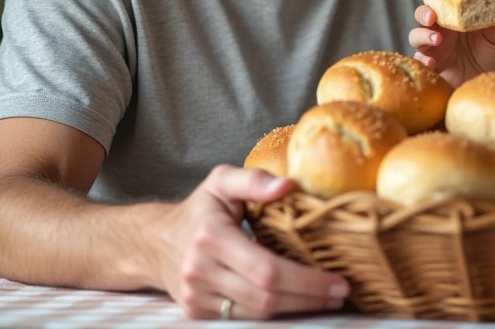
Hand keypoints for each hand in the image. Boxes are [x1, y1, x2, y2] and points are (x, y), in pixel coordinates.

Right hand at [155, 165, 349, 319]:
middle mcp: (201, 271)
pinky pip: (242, 318)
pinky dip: (273, 313)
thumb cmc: (198, 209)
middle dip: (308, 298)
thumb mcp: (222, 181)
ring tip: (326, 298)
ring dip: (296, 309)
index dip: (306, 281)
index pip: (267, 270)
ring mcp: (197, 297)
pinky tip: (296, 302)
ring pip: (256, 314)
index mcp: (211, 237)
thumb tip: (289, 185)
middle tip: (341, 292)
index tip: (338, 280)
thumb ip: (254, 179)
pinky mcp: (197, 312)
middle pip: (266, 298)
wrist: (153, 242)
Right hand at [409, 5, 494, 86]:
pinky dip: (422, 60)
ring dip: (422, 36)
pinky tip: (432, 63)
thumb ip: (493, 21)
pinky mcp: (434, 69)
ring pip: (416, 38)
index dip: (435, 1)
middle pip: (421, 18)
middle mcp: (442, 32)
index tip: (439, 2)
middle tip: (431, 18)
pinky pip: (420, 62)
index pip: (438, 5)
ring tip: (436, 40)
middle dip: (422, 14)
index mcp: (455, 20)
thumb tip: (491, 3)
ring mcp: (436, 51)